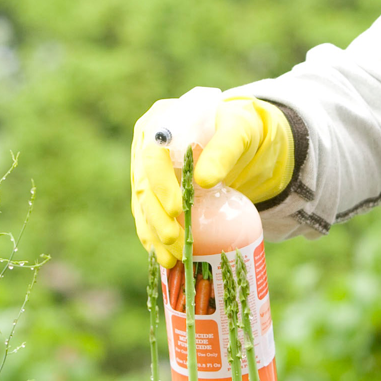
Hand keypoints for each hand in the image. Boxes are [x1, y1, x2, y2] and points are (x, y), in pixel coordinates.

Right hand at [129, 96, 293, 266]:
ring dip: (154, 234)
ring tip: (170, 259)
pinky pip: (147, 216)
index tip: (178, 208)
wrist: (238, 139)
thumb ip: (224, 149)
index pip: (151, 156)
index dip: (160, 184)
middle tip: (175, 240)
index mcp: (160, 121)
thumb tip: (204, 180)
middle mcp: (146, 144)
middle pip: (142, 184)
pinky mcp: (152, 189)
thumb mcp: (238, 131)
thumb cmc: (238, 129)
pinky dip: (154, 238)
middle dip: (157, 217)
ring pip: (142, 205)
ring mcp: (146, 168)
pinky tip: (164, 257)